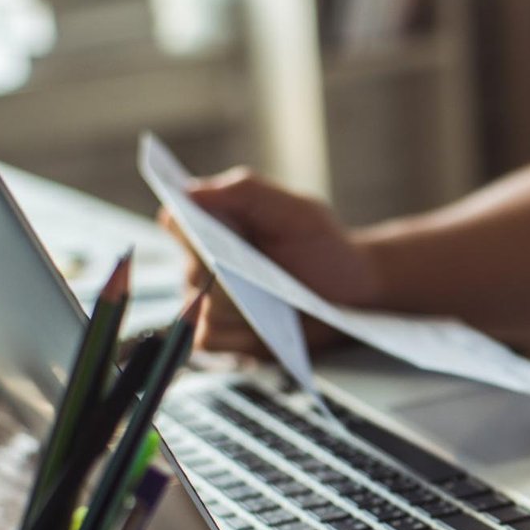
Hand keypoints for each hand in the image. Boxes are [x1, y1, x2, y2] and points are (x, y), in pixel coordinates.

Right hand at [158, 168, 381, 354]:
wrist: (353, 289)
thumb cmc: (322, 245)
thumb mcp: (295, 210)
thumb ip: (245, 191)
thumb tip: (189, 192)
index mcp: (215, 226)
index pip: (176, 222)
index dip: (185, 227)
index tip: (208, 233)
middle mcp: (205, 265)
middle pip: (188, 271)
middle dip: (218, 273)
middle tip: (250, 271)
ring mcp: (214, 302)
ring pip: (196, 309)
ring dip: (229, 305)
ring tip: (268, 299)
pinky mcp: (228, 335)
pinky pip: (208, 338)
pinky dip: (232, 334)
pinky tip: (264, 325)